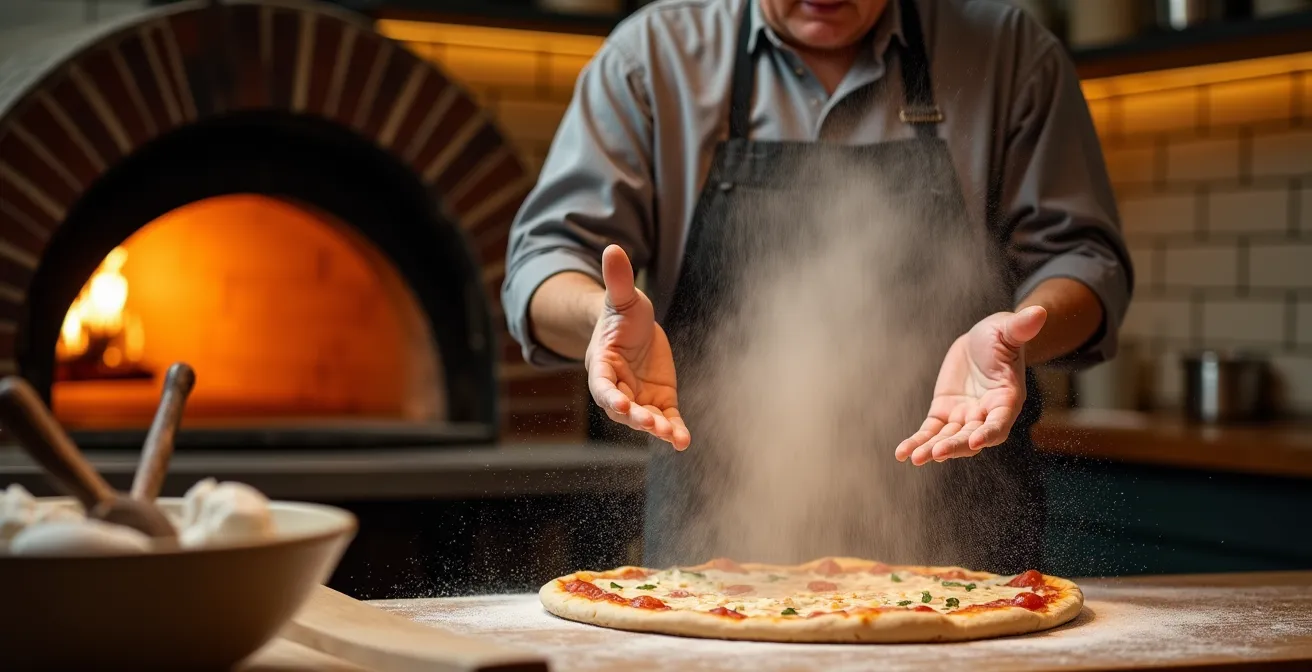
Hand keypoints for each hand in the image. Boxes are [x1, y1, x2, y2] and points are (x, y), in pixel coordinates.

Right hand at [586, 245, 690, 449]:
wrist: (635, 328)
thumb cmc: (622, 313)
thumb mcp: (623, 297)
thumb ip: (617, 281)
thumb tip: (613, 249)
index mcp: (602, 364)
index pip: (601, 384)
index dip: (609, 396)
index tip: (620, 405)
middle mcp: (617, 387)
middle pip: (622, 408)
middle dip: (635, 418)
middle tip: (651, 424)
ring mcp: (638, 397)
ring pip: (644, 418)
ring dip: (657, 428)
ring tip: (674, 436)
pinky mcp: (659, 401)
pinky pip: (666, 419)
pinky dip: (674, 430)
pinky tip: (684, 441)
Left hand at [895, 306, 1047, 465]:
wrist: (982, 341)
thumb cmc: (1001, 335)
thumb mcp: (1009, 330)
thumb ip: (1021, 327)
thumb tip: (1039, 312)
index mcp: (1007, 399)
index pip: (1000, 422)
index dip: (989, 432)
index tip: (975, 441)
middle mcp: (987, 414)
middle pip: (972, 437)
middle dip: (955, 445)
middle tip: (936, 453)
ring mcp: (965, 416)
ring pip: (949, 438)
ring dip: (932, 448)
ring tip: (915, 458)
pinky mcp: (945, 413)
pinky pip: (931, 431)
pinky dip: (918, 441)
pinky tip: (902, 453)